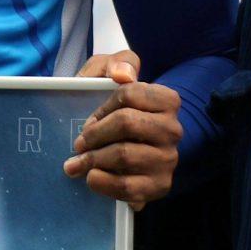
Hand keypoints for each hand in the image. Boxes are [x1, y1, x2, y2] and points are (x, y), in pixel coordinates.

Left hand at [63, 50, 183, 209]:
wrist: (111, 152)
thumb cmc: (110, 111)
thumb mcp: (107, 76)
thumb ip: (115, 63)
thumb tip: (122, 75)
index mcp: (167, 100)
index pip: (128, 94)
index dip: (103, 107)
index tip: (92, 120)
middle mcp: (173, 130)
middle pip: (126, 123)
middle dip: (94, 134)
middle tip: (79, 143)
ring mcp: (168, 160)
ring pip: (123, 154)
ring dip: (92, 159)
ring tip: (77, 163)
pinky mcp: (159, 186)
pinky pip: (127, 186)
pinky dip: (102, 182)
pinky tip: (91, 178)